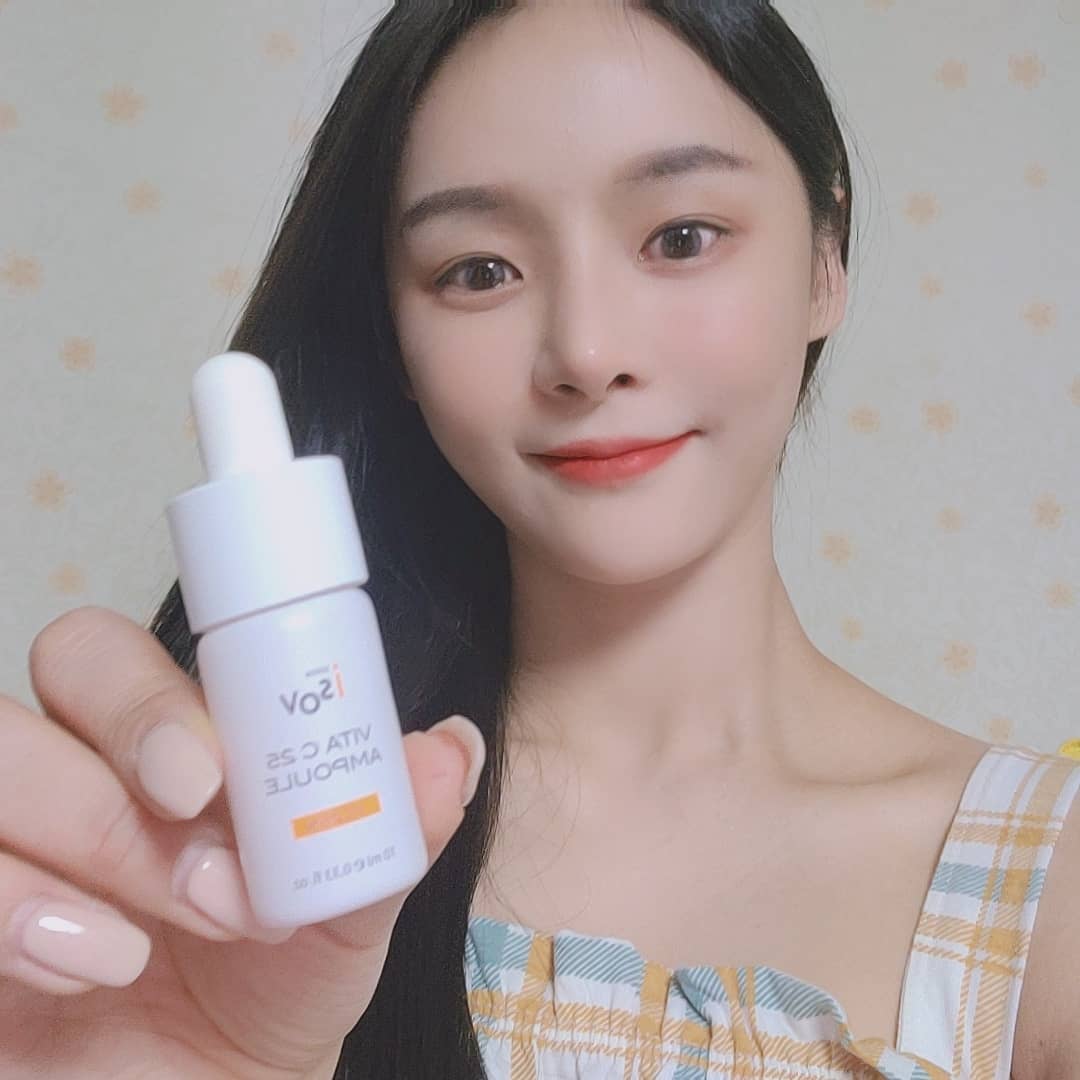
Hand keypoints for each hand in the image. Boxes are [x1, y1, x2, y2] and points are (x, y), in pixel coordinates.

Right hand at [0, 605, 482, 1078]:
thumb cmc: (277, 990)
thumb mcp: (347, 914)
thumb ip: (391, 829)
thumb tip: (454, 749)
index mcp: (170, 745)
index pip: (118, 657)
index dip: (148, 698)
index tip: (213, 778)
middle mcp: (78, 777)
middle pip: (42, 682)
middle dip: (120, 765)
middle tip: (197, 851)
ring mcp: (13, 845)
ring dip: (79, 847)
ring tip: (144, 945)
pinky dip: (11, 913)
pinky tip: (86, 970)